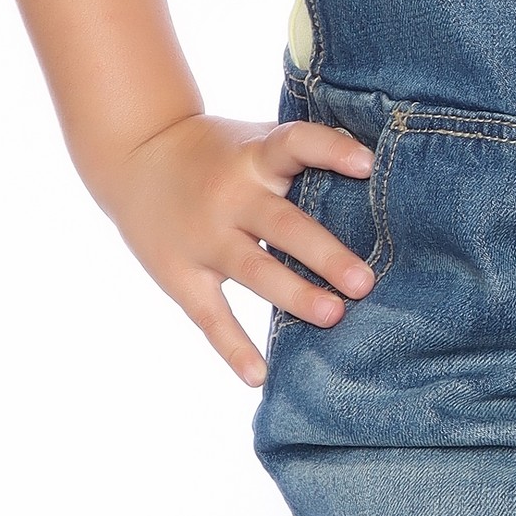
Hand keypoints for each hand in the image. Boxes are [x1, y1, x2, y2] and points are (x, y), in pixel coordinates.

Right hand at [91, 112, 376, 386]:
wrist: (134, 157)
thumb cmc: (218, 152)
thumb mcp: (253, 139)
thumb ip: (301, 155)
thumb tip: (381, 169)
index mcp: (254, 156)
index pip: (295, 144)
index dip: (330, 150)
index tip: (367, 164)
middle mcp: (230, 196)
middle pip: (282, 224)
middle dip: (324, 253)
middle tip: (364, 282)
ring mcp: (204, 238)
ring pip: (254, 270)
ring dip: (294, 295)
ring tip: (334, 316)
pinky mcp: (181, 275)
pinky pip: (211, 316)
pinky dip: (233, 348)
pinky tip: (259, 376)